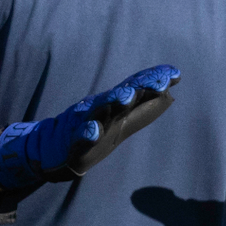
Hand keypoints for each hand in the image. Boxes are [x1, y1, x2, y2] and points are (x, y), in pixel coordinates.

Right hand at [0, 65, 179, 188]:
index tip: (175, 74)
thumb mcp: (118, 119)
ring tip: (128, 96)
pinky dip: (86, 133)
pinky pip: (79, 137)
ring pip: (101, 111)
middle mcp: (101, 109)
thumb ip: (142, 107)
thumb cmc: (89, 133)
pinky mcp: (72, 142)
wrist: (51, 151)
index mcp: (114, 106)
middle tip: (160, 81)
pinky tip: (92, 130)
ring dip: (114, 102)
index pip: (136, 88)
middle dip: (141, 86)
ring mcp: (85, 123)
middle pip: (123, 94)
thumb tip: (170, 93)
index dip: (153, 79)